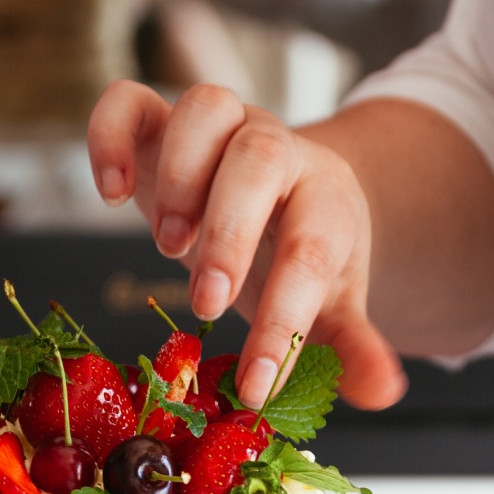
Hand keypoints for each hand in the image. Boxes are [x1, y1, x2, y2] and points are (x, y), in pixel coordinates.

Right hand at [87, 81, 406, 409]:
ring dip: (180, 177)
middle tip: (209, 304)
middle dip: (230, 233)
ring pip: (203, 109)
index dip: (283, 321)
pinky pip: (128, 102)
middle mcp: (274, 150)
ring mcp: (217, 129)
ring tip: (169, 249)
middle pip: (260, 158)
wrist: (273, 196)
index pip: (311, 251)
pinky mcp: (158, 125)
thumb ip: (353, 348)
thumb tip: (384, 392)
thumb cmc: (297, 257)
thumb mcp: (330, 309)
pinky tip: (110, 196)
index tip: (257, 386)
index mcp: (324, 198)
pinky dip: (109, 137)